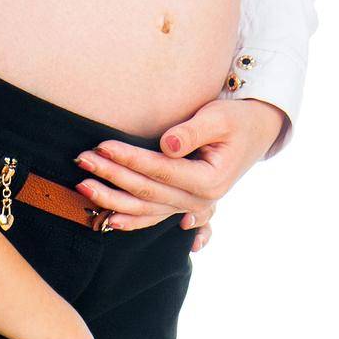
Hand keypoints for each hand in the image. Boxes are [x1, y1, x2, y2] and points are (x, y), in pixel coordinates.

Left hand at [74, 97, 285, 251]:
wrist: (256, 132)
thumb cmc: (235, 120)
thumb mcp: (219, 118)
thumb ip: (192, 131)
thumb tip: (167, 144)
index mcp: (209, 179)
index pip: (161, 170)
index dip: (130, 158)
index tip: (102, 144)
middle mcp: (200, 200)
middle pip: (148, 192)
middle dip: (112, 175)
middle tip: (82, 160)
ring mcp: (192, 206)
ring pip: (146, 209)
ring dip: (112, 200)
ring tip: (82, 187)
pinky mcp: (184, 204)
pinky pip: (154, 217)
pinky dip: (132, 220)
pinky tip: (109, 221)